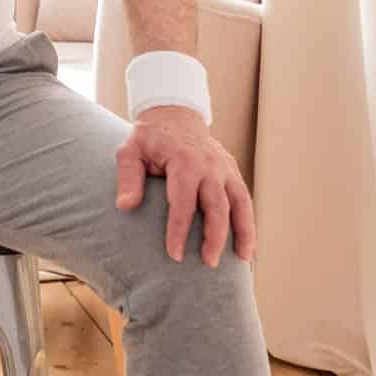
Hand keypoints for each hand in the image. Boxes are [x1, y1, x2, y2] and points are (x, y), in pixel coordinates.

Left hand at [114, 106, 255, 267]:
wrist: (174, 113)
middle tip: (208, 263)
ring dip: (243, 232)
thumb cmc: (149, 137)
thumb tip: (125, 206)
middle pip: (217, 207)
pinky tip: (249, 244)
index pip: (183, 202)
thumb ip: (128, 177)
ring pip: (239, 203)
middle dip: (214, 237)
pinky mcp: (232, 171)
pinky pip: (244, 198)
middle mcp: (210, 166)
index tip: (174, 254)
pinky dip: (249, 221)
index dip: (179, 230)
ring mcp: (225, 168)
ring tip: (242, 259)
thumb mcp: (130, 150)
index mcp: (184, 161)